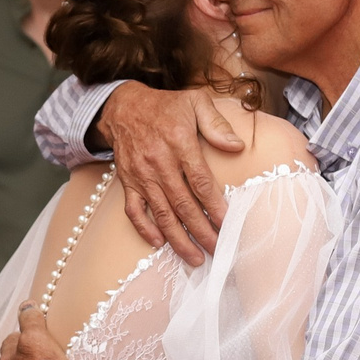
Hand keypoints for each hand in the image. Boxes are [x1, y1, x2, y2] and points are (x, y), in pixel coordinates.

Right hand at [97, 83, 243, 265]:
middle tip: (218, 249)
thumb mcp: (195, 101)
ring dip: (179, 239)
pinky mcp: (127, 182)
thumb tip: (237, 146)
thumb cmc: (165, 106)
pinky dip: (145, 229)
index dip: (214, 206)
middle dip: (201, 231)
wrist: (123, 106)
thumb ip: (217, 124)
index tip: (228, 224)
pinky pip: (134, 211)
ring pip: (162, 214)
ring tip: (195, 258)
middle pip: (183, 204)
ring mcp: (141, 175)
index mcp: (179, 143)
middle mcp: (159, 162)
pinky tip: (160, 243)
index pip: (201, 182)